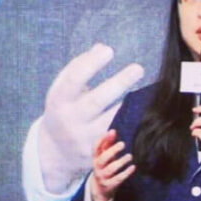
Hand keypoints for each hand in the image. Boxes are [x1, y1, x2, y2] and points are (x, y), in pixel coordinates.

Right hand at [38, 43, 143, 191]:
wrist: (55, 151)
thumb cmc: (64, 108)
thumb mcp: (63, 89)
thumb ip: (79, 67)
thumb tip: (102, 47)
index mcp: (59, 100)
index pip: (73, 80)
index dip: (90, 64)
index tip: (109, 51)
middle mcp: (71, 120)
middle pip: (96, 101)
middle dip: (118, 84)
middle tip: (138, 68)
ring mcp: (84, 138)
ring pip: (112, 119)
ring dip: (130, 104)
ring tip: (145, 91)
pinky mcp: (98, 153)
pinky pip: (119, 134)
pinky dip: (131, 121)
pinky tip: (144, 111)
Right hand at [89, 129, 134, 200]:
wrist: (100, 189)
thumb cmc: (105, 167)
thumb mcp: (105, 156)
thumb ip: (108, 144)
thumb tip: (113, 131)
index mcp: (96, 158)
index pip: (96, 147)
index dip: (102, 139)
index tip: (112, 132)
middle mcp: (97, 167)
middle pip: (103, 159)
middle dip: (112, 151)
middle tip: (123, 144)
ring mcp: (102, 177)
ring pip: (110, 169)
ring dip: (121, 162)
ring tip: (129, 156)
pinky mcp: (109, 185)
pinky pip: (117, 179)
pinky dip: (126, 173)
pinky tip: (133, 167)